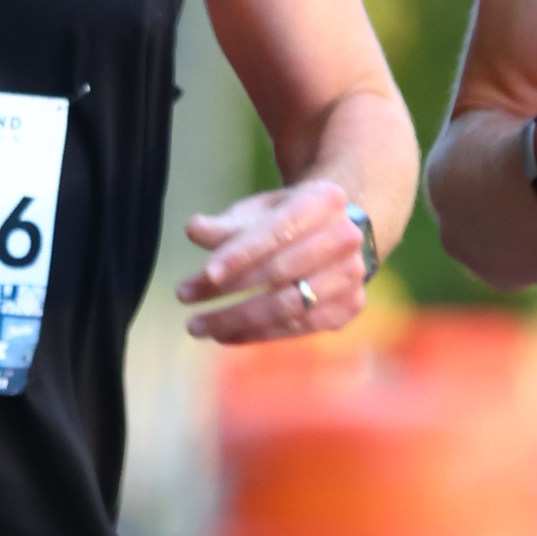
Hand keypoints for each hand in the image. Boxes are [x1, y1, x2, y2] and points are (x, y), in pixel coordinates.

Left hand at [177, 176, 367, 341]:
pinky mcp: (348, 307)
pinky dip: (258, 334)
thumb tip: (194, 230)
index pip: (278, 230)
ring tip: (198, 325)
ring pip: (289, 306)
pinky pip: (298, 328)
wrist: (333, 232)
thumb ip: (225, 224)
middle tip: (185, 295)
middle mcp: (345, 238)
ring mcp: (351, 275)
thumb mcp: (256, 211)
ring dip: (238, 320)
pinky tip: (225, 334)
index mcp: (323, 200)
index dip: (241, 253)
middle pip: (281, 272)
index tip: (207, 272)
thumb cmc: (285, 218)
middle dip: (229, 289)